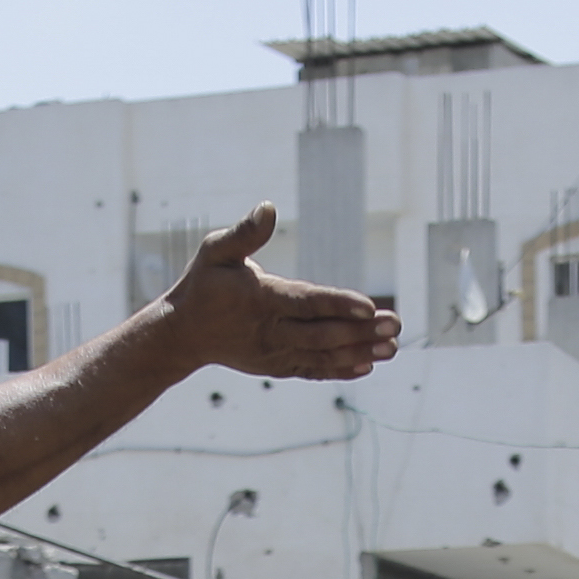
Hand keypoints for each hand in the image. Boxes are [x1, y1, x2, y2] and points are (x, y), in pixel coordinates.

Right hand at [149, 202, 398, 381]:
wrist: (183, 335)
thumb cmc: (203, 285)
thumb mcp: (215, 252)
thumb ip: (244, 233)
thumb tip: (268, 207)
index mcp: (260, 299)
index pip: (305, 302)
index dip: (338, 304)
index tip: (369, 306)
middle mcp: (270, 331)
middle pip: (322, 334)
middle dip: (360, 332)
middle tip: (395, 325)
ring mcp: (276, 353)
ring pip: (322, 356)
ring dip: (359, 352)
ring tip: (392, 347)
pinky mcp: (278, 366)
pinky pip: (313, 370)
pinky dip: (339, 369)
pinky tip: (367, 365)